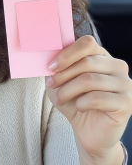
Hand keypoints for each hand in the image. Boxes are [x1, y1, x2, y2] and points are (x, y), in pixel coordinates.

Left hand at [44, 35, 131, 162]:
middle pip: (86, 62)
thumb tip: (48, 53)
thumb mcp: (61, 79)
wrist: (87, 130)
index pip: (87, 43)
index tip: (50, 66)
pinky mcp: (127, 103)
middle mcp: (117, 66)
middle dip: (63, 74)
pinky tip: (78, 107)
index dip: (67, 54)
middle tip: (51, 84)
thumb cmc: (73, 100)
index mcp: (101, 55)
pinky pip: (98, 98)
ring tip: (59, 99)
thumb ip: (58, 65)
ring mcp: (125, 84)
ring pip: (89, 80)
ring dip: (68, 90)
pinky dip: (81, 103)